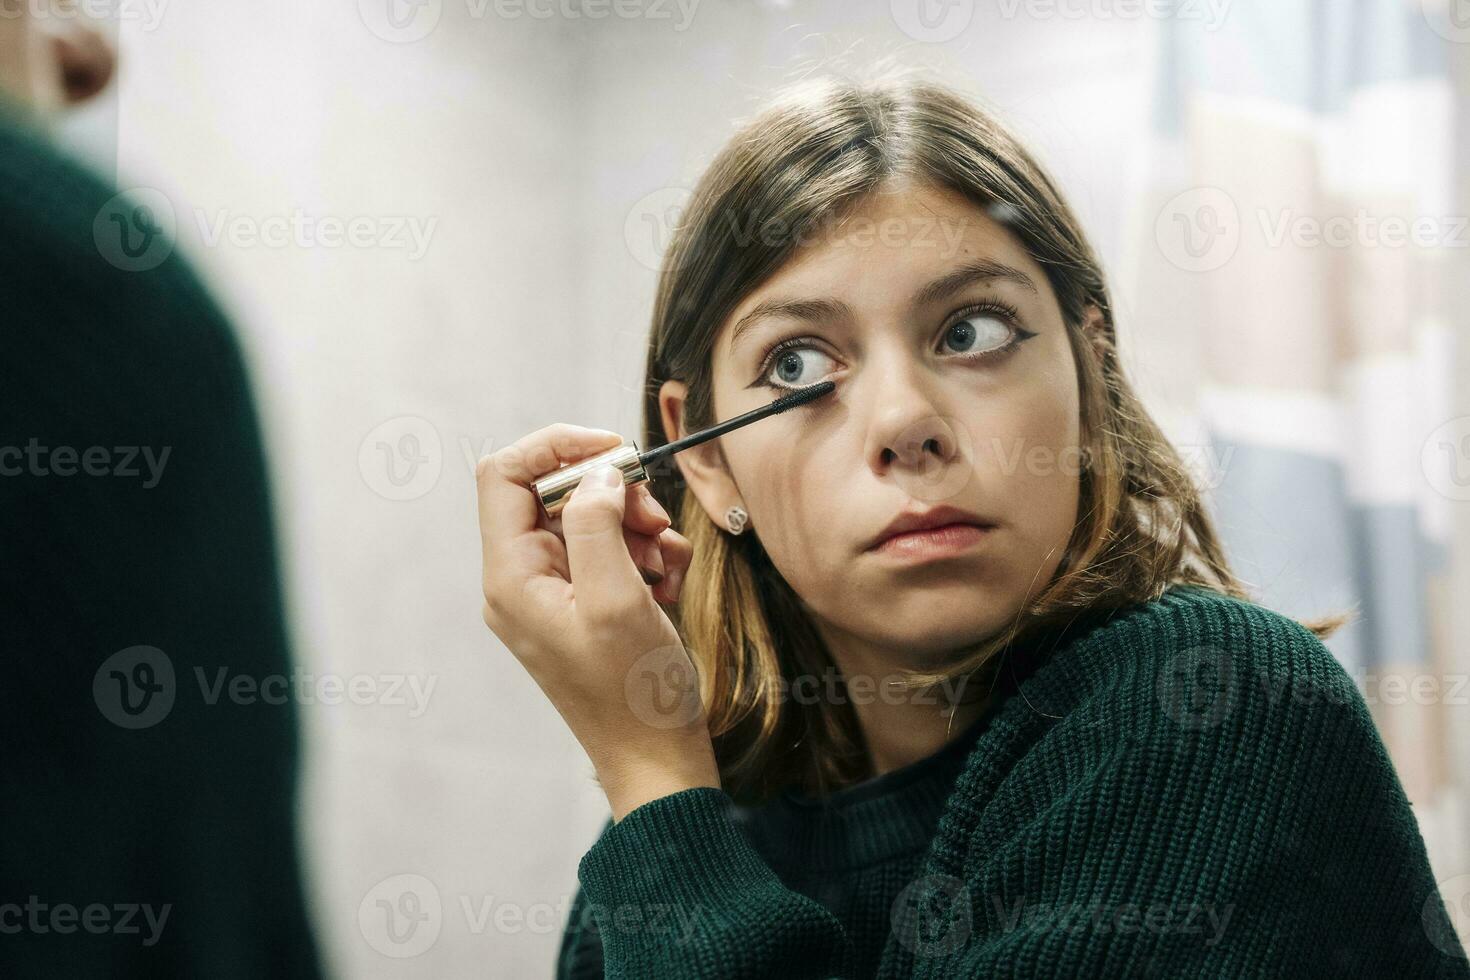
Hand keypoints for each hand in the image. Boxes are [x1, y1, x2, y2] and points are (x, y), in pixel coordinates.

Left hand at [475, 424, 719, 819]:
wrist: (657, 760)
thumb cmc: (634, 693)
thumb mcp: (617, 600)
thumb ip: (598, 525)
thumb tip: (597, 474)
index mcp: (511, 578)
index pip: (503, 474)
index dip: (555, 447)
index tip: (615, 449)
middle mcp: (521, 582)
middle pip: (550, 494)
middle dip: (609, 493)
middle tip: (654, 517)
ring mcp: (552, 596)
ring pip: (587, 521)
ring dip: (634, 526)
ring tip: (666, 560)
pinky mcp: (583, 608)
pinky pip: (608, 554)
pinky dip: (643, 555)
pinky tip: (667, 584)